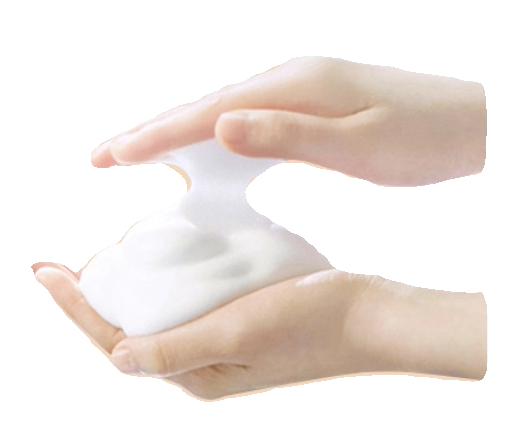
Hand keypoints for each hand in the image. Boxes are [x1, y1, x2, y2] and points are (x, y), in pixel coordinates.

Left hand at [33, 264, 486, 397]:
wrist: (375, 316)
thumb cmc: (314, 324)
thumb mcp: (240, 332)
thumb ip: (177, 347)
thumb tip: (116, 355)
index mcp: (197, 373)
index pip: (116, 340)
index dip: (75, 306)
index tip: (43, 271)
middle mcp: (205, 361)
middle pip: (131, 329)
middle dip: (94, 299)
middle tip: (68, 261)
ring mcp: (227, 341)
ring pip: (161, 313)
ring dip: (131, 285)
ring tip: (111, 251)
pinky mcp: (247, 318)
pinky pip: (194, 299)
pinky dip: (173, 275)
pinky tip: (178, 247)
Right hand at [91, 56, 486, 186]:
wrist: (480, 121)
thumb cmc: (428, 139)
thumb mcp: (362, 147)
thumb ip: (291, 136)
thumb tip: (221, 124)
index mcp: (300, 83)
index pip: (211, 110)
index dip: (155, 134)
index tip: (106, 155)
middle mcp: (298, 74)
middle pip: (211, 103)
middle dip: (155, 130)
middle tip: (100, 157)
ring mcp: (310, 83)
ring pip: (231, 109)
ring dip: (184, 133)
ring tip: (138, 156)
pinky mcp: (323, 99)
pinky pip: (256, 116)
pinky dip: (221, 135)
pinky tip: (212, 155)